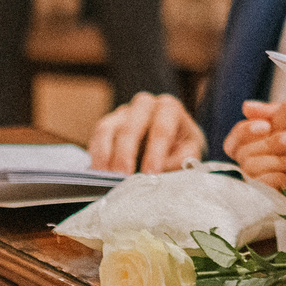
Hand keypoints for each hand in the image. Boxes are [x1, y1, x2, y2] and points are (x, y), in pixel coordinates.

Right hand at [88, 91, 205, 172]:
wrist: (171, 143)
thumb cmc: (180, 147)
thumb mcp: (189, 152)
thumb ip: (179, 161)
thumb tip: (161, 174)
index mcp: (169, 108)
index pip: (162, 128)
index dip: (155, 152)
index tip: (150, 173)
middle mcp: (144, 106)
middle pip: (130, 126)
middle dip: (125, 154)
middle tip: (122, 178)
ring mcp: (122, 114)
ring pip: (107, 129)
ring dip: (104, 156)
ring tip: (104, 180)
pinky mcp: (106, 126)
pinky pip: (96, 138)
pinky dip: (96, 157)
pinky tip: (97, 175)